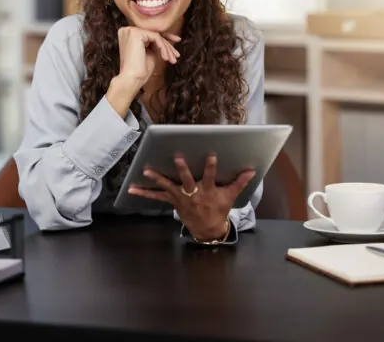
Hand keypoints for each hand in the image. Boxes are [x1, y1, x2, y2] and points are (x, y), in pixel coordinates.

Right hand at [116, 26, 180, 86]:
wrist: (131, 79)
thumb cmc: (139, 70)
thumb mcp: (149, 53)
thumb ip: (154, 44)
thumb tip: (166, 38)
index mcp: (127, 34)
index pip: (149, 34)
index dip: (164, 40)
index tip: (174, 46)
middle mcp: (127, 30)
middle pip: (153, 34)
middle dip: (168, 45)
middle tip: (176, 54)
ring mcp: (131, 31)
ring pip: (156, 36)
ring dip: (167, 48)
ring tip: (173, 59)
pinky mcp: (136, 34)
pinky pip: (156, 37)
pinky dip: (163, 47)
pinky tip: (166, 58)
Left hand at [128, 153, 255, 240]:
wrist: (207, 229)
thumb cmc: (218, 209)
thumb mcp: (230, 196)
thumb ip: (239, 182)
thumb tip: (252, 170)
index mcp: (207, 191)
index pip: (210, 177)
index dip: (210, 167)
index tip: (211, 155)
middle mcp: (193, 194)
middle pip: (187, 180)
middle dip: (182, 170)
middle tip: (177, 159)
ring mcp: (181, 198)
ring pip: (168, 186)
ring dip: (156, 178)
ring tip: (146, 170)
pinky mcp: (172, 201)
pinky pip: (156, 197)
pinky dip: (144, 193)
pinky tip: (131, 189)